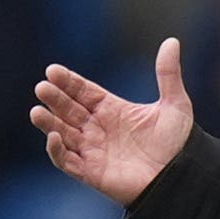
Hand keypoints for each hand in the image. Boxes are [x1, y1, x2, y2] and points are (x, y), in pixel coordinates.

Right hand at [32, 39, 195, 207]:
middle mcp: (97, 128)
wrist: (182, 177)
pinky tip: (54, 136)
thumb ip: (168, 74)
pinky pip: (67, 161)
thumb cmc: (178, 143)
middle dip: (54, 99)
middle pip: (68, 110)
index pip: (82, 92)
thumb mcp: (175, 104)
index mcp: (112, 110)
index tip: (52, 70)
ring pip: (62, 134)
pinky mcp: (92, 172)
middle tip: (42, 87)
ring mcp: (93, 150)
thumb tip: (172, 41)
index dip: (67, 82)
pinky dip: (57, 151)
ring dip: (49, 123)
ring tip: (37, 111)